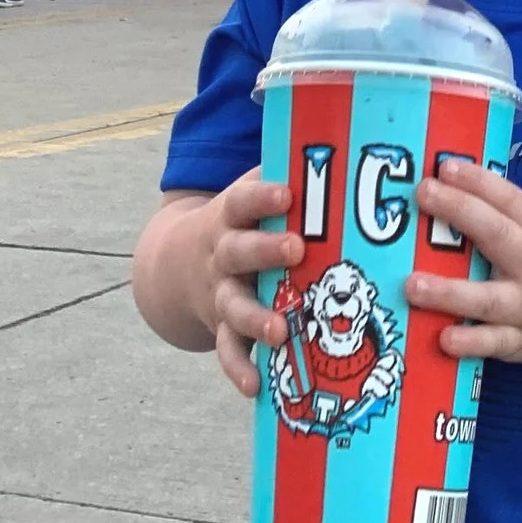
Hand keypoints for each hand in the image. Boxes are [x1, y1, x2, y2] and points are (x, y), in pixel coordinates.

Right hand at [195, 169, 303, 395]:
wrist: (177, 264)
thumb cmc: (241, 223)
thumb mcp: (250, 195)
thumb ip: (286, 174)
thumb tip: (344, 136)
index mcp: (231, 217)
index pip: (242, 201)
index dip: (262, 196)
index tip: (287, 194)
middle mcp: (222, 254)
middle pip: (239, 251)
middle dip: (266, 251)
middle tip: (297, 249)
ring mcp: (220, 294)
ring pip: (233, 306)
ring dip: (256, 317)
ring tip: (281, 330)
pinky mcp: (222, 329)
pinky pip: (229, 351)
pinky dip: (240, 370)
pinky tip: (257, 387)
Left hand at [406, 160, 521, 365]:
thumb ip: (508, 224)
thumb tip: (451, 202)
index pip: (507, 199)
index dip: (477, 180)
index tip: (445, 167)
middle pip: (495, 235)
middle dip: (459, 212)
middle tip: (423, 194)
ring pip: (486, 299)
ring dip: (448, 292)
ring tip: (413, 284)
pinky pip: (493, 344)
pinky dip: (470, 343)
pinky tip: (443, 338)